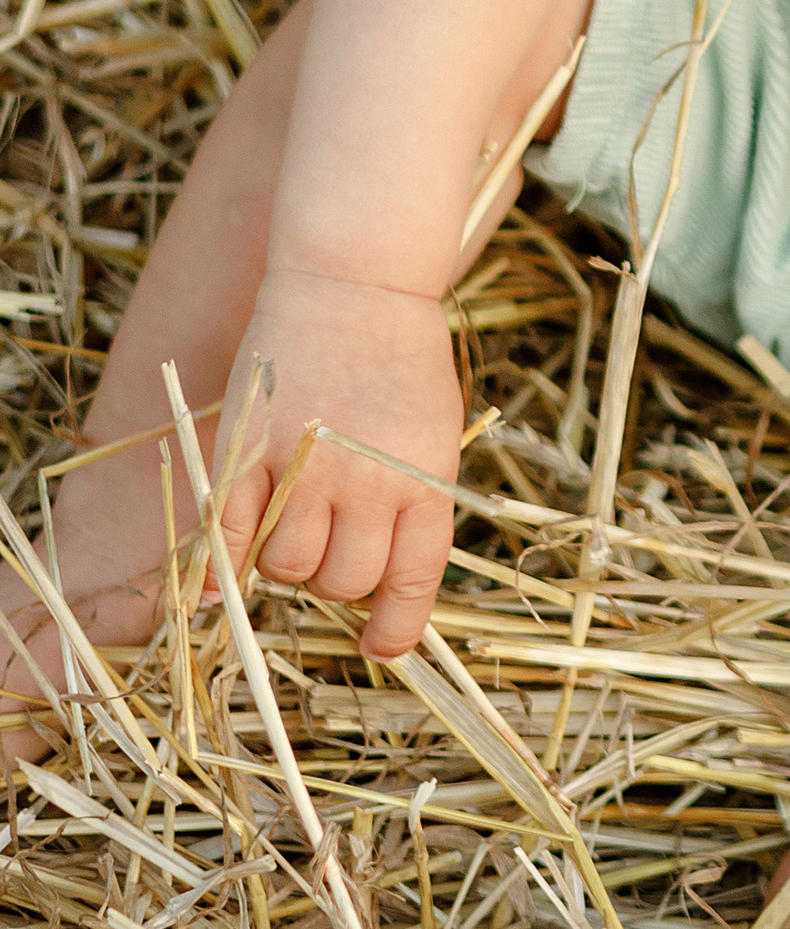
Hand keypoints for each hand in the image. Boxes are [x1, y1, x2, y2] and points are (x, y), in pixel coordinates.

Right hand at [199, 265, 464, 658]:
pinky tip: (219, 586)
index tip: (381, 647)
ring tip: (293, 529)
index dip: (396, 626)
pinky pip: (228, 533)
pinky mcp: (250, 451)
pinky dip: (221, 567)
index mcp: (424, 481)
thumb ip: (411, 501)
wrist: (355, 281)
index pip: (411, 580)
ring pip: (288, 566)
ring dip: (288, 565)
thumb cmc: (401, 357)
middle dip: (337, 582)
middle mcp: (367, 484)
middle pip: (343, 581)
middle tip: (332, 549)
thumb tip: (383, 579)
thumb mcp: (431, 432)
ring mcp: (304, 469)